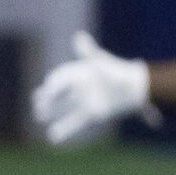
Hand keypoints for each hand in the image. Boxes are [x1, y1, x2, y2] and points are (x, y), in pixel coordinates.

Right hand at [31, 32, 154, 145]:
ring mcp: (84, 102)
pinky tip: (54, 138)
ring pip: (63, 109)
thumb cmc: (119, 71)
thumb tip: (79, 36)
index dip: (52, 85)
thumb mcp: (102, 62)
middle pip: (57, 94)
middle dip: (46, 99)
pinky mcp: (93, 114)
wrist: (137, 87)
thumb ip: (89, 52)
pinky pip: (76, 123)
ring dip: (52, 114)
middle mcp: (78, 88)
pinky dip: (65, 131)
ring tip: (39, 117)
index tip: (48, 91)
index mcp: (78, 73)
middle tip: (38, 106)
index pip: (59, 78)